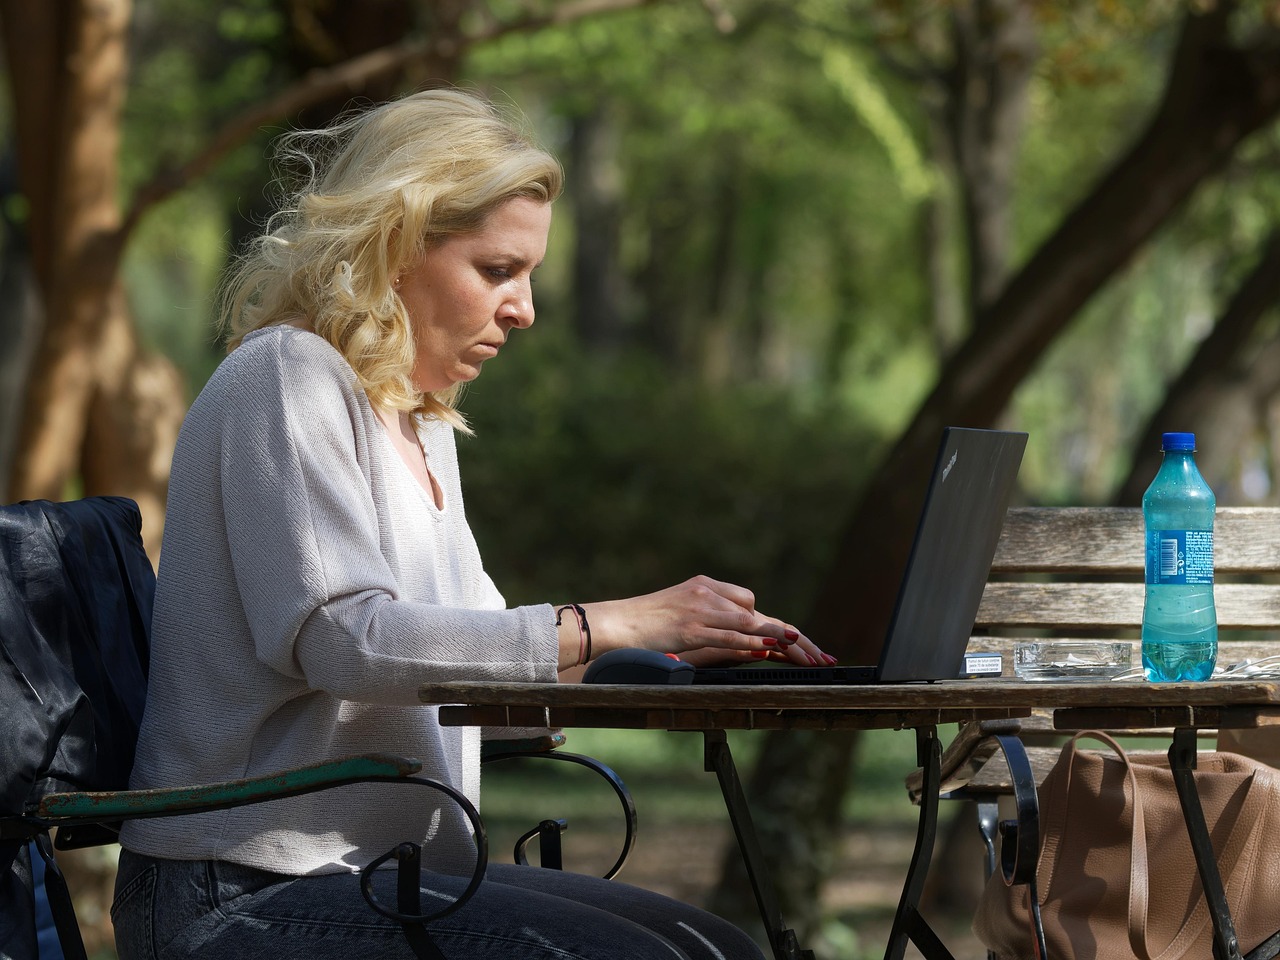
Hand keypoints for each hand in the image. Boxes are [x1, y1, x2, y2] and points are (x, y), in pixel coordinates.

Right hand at [578, 575, 834, 666]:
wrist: (611, 624)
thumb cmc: (641, 628)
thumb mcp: (680, 619)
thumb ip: (711, 627)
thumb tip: (747, 646)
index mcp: (705, 588)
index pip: (750, 604)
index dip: (777, 626)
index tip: (801, 644)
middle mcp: (707, 594)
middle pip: (761, 613)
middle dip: (794, 638)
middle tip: (821, 656)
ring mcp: (700, 609)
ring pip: (752, 622)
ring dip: (785, 641)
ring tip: (810, 656)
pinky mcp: (690, 627)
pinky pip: (728, 634)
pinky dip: (751, 642)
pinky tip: (770, 650)